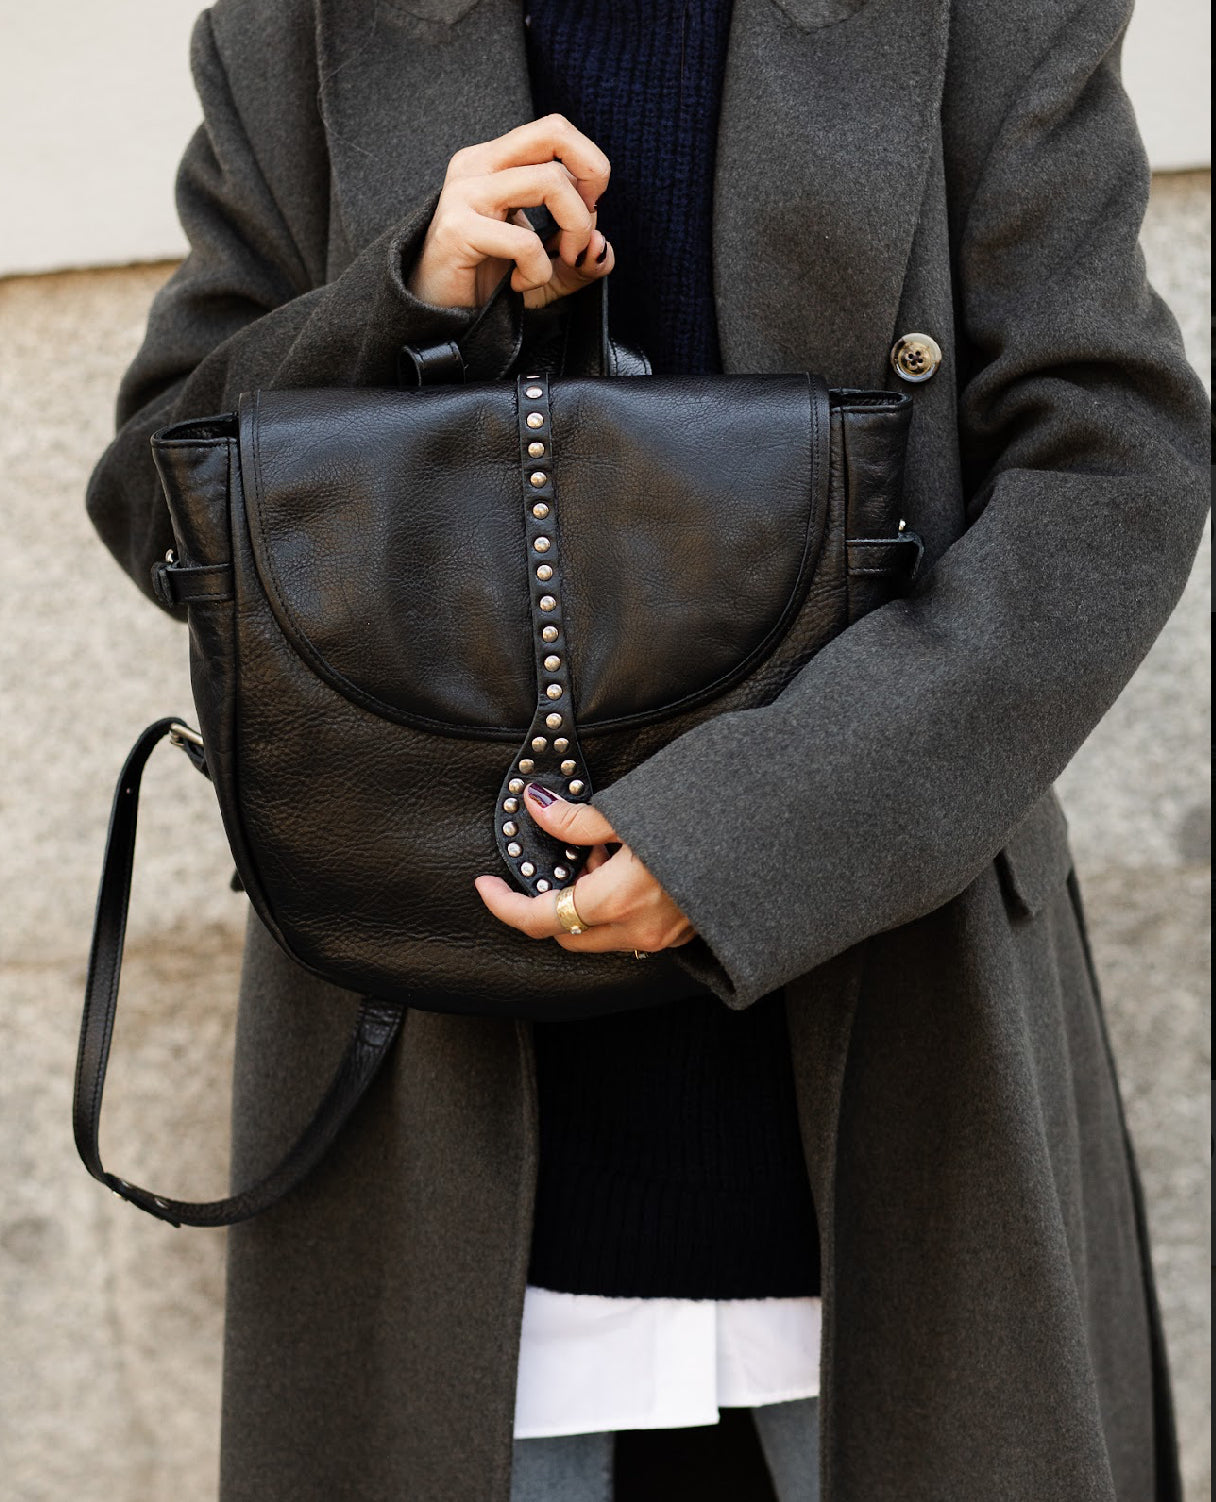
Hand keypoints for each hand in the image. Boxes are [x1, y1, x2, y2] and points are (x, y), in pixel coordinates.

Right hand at [408, 114, 614, 310]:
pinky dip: (537, 271)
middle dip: (593, 174)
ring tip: (554, 265)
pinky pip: (525, 241)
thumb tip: (602, 249)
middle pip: (554, 132)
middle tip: (586, 226)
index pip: (556, 132)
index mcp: (496, 162)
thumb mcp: (545, 269)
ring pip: (550, 181)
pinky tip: (518, 286)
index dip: (589, 167)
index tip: (589, 211)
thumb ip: (579, 260)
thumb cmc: (485, 285)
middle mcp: (479, 165)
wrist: (436, 318)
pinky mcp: (458, 228)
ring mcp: (465, 193)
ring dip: (574, 229)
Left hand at [474, 783, 695, 954]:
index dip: (503, 905)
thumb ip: (581, 822)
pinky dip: (617, 906)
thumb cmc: (710, 819)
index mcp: (616, 901)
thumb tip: (540, 809)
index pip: (538, 919)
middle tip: (560, 857)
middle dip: (550, 901)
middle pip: (566, 934)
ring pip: (600, 934)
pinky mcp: (684, 935)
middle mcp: (637, 931)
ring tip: (609, 851)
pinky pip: (632, 931)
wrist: (777, 835)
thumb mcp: (636, 812)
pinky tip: (634, 867)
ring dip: (588, 901)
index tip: (484, 886)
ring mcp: (663, 938)